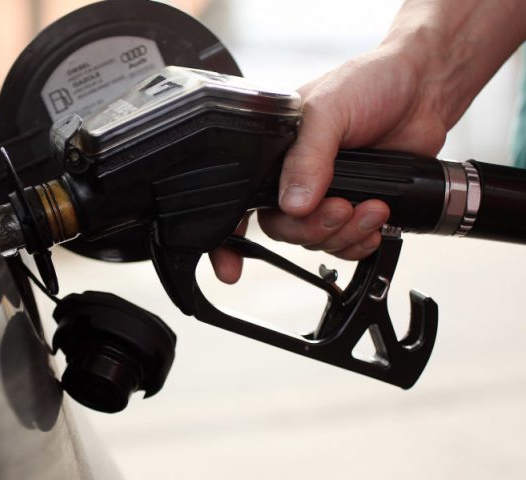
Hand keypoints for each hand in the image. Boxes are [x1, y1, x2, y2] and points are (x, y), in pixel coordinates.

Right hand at [211, 45, 447, 283]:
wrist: (424, 88)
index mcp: (272, 150)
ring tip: (373, 208)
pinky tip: (376, 224)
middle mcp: (291, 175)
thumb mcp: (328, 109)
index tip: (231, 268)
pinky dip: (359, 242)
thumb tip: (293, 204)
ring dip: (342, 234)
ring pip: (314, 240)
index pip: (238, 198)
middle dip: (311, 228)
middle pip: (281, 228)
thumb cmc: (370, 81)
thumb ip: (308, 157)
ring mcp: (323, 193)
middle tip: (340, 208)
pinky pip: (343, 244)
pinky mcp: (354, 205)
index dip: (227, 237)